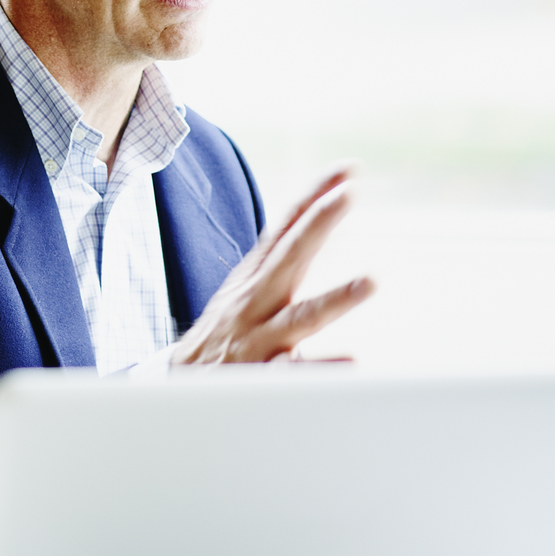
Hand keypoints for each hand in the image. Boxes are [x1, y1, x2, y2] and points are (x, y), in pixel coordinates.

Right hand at [170, 165, 373, 364]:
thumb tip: (314, 225)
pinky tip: (351, 362)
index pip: (287, 228)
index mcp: (255, 278)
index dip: (315, 196)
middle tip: (349, 194)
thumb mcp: (244, 291)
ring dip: (337, 298)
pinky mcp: (260, 376)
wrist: (182, 386)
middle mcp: (256, 301)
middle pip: (290, 256)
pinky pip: (293, 373)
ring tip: (371, 281)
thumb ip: (280, 262)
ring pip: (301, 316)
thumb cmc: (224, 335)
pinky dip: (319, 366)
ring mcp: (258, 338)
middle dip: (319, 223)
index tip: (347, 170)